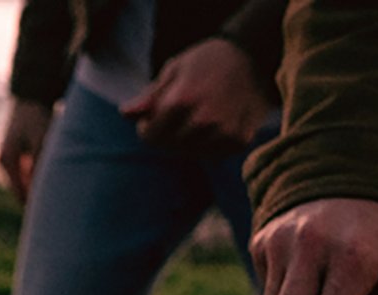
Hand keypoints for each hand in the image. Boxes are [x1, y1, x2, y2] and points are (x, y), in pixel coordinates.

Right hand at [0, 99, 53, 203]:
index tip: (49, 215)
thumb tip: (41, 188)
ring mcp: (8, 160)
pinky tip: (51, 181)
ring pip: (24, 184)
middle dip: (36, 199)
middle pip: (21, 191)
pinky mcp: (14, 157)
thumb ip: (40, 164)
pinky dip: (37, 179)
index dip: (34, 206)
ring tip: (56, 196)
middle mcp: (4, 162)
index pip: (20, 193)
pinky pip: (26, 175)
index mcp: (7, 160)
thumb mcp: (41, 140)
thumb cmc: (38, 117)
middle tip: (55, 212)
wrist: (31, 97)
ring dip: (37, 189)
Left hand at [120, 37, 271, 154]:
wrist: (253, 56)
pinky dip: (210, 144)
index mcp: (181, 101)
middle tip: (180, 113)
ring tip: (199, 117)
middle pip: (170, 147)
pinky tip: (216, 124)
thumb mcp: (174, 70)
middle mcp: (203, 121)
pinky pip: (213, 155)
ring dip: (189, 141)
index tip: (153, 117)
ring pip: (191, 153)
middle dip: (167, 134)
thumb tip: (124, 114)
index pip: (150, 137)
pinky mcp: (239, 141)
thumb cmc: (206, 61)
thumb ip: (150, 97)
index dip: (147, 128)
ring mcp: (223, 132)